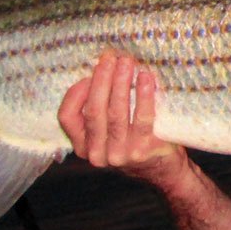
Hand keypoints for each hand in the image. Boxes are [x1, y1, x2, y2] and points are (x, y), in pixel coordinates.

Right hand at [58, 50, 188, 185]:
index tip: (90, 73)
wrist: (163, 171)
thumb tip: (100, 70)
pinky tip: (146, 78)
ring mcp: (121, 154)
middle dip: (101, 80)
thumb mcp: (107, 133)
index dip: (76, 92)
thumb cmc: (133, 142)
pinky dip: (143, 96)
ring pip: (116, 113)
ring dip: (121, 83)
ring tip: (127, 62)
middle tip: (110, 58)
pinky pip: (142, 118)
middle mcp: (98, 153)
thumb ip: (99, 110)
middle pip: (93, 110)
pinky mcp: (143, 150)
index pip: (67, 116)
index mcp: (83, 146)